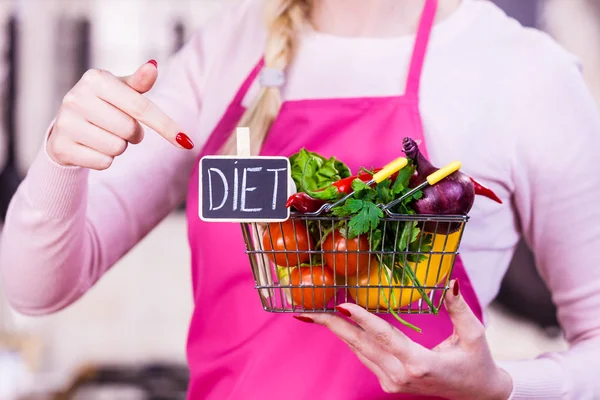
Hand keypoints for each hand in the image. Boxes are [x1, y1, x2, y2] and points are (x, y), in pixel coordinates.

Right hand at [47, 60, 193, 169]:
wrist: (65, 128)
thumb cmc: (103, 105)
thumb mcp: (121, 90)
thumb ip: (139, 82)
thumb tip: (153, 66)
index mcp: (95, 79)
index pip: (141, 107)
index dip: (166, 126)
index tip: (186, 142)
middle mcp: (76, 97)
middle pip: (130, 130)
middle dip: (133, 134)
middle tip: (120, 127)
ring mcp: (66, 123)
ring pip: (117, 148)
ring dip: (118, 146)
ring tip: (104, 134)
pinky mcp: (61, 147)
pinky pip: (103, 163)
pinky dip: (105, 160)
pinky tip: (92, 147)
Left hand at [302, 280, 512, 399]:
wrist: (479, 395)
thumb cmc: (478, 363)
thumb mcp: (473, 334)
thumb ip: (458, 308)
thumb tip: (449, 282)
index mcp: (420, 364)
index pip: (384, 336)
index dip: (361, 318)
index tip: (341, 303)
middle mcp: (401, 376)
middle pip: (361, 345)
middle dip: (333, 325)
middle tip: (307, 310)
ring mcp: (393, 383)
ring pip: (359, 352)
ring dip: (338, 331)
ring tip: (315, 313)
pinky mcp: (390, 384)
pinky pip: (366, 358)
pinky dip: (352, 340)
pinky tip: (340, 324)